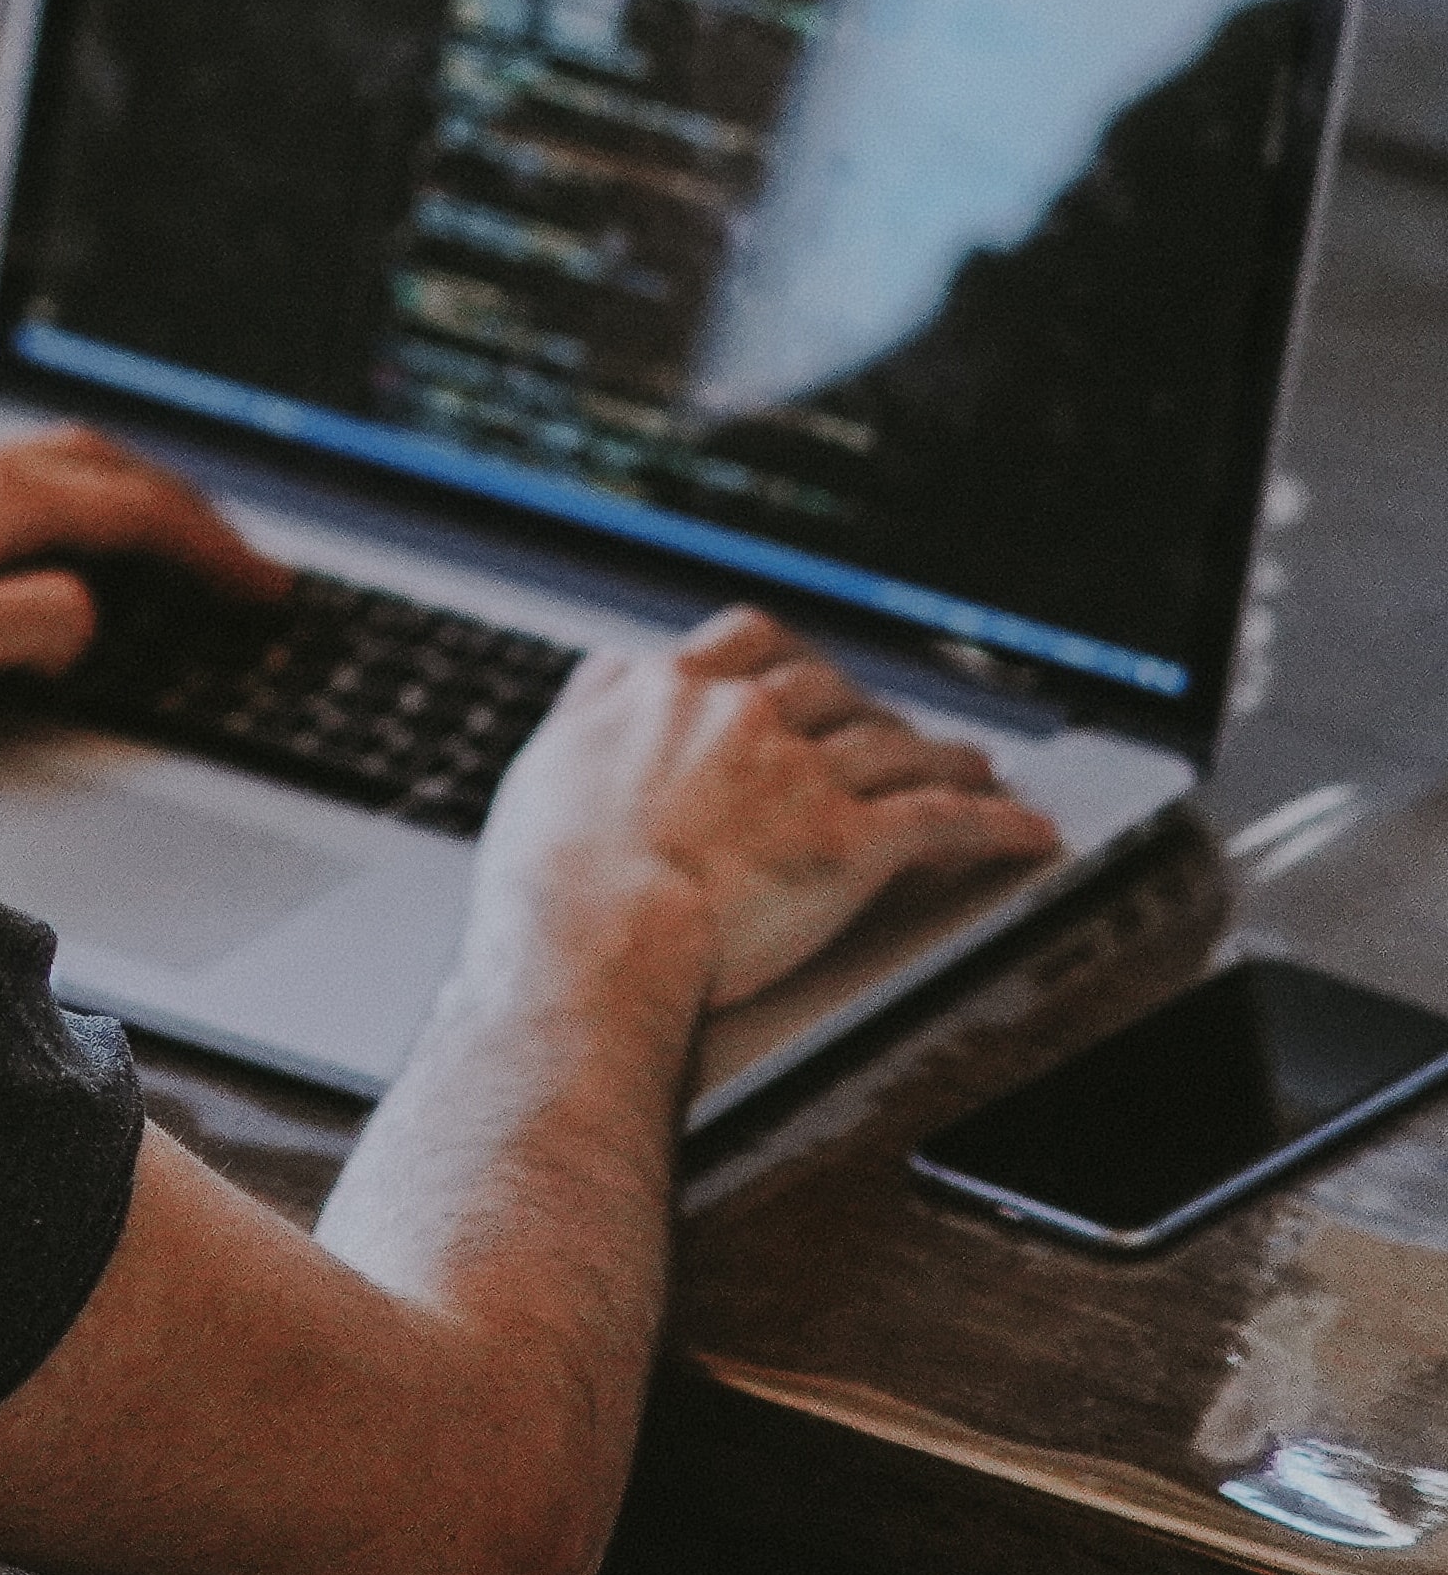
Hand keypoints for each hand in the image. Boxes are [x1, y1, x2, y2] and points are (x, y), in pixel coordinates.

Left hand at [0, 418, 285, 712]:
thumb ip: (43, 621)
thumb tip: (86, 610)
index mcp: (0, 490)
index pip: (140, 510)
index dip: (214, 550)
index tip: (266, 587)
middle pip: (107, 466)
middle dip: (182, 509)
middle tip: (233, 559)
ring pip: (56, 459)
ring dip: (122, 492)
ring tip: (161, 537)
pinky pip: (7, 470)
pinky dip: (61, 493)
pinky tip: (44, 526)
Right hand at [478, 609, 1060, 1017]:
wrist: (594, 933)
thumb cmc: (551, 873)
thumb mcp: (547, 762)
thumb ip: (589, 709)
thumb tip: (604, 677)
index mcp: (666, 691)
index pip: (746, 641)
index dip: (787, 655)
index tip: (801, 670)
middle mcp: (741, 715)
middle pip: (829, 689)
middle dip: (868, 707)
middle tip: (888, 728)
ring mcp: (801, 774)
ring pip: (896, 745)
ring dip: (944, 753)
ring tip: (973, 764)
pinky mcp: (851, 840)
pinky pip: (944, 819)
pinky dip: (996, 823)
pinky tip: (1027, 828)